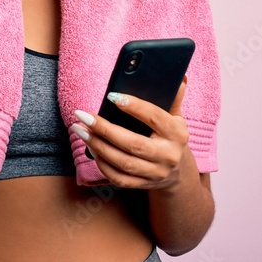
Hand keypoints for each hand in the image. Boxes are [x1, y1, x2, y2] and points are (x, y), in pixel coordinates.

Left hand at [71, 76, 189, 189]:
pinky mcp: (143, 185)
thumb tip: (180, 76)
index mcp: (177, 134)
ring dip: (97, 146)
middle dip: (104, 129)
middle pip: (133, 143)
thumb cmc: (171, 137)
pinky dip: (102, 164)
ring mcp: (155, 173)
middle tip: (83, 116)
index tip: (112, 96)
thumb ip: (174, 98)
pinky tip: (90, 149)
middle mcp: (168, 155)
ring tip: (80, 130)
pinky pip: (118, 178)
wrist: (178, 173)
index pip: (155, 117)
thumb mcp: (177, 117)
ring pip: (122, 162)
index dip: (134, 106)